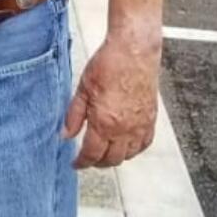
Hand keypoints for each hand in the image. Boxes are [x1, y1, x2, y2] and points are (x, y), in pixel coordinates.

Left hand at [64, 32, 160, 168]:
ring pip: (129, 155)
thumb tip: (65, 135)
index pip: (91, 154)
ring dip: (115, 158)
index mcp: (104, 123)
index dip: (81, 162)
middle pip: (111, 160)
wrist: (134, 52)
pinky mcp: (151, 119)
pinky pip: (144, 144)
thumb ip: (74, 116)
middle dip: (97, 163)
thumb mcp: (82, 89)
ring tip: (104, 153)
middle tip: (87, 158)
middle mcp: (125, 130)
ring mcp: (140, 126)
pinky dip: (134, 150)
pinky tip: (126, 145)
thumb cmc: (108, 64)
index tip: (75, 164)